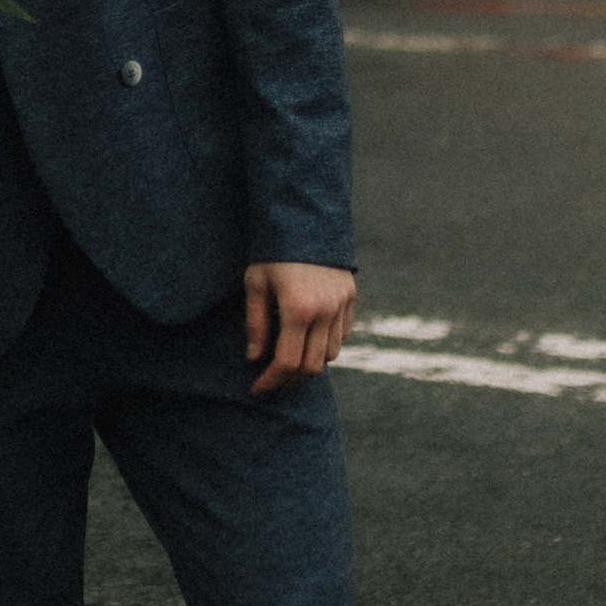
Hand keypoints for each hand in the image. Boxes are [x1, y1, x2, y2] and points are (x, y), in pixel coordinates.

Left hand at [244, 262, 354, 395]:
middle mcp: (325, 310)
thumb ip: (256, 324)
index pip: (287, 362)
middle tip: (271, 378)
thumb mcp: (255, 283)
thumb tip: (254, 357)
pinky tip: (307, 340)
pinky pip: (342, 334)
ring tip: (288, 359)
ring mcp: (341, 304)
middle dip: (289, 378)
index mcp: (298, 308)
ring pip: (330, 353)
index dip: (271, 380)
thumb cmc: (272, 250)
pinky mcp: (350, 297)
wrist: (306, 217)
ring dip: (309, 362)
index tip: (257, 388)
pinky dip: (325, 345)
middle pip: (312, 365)